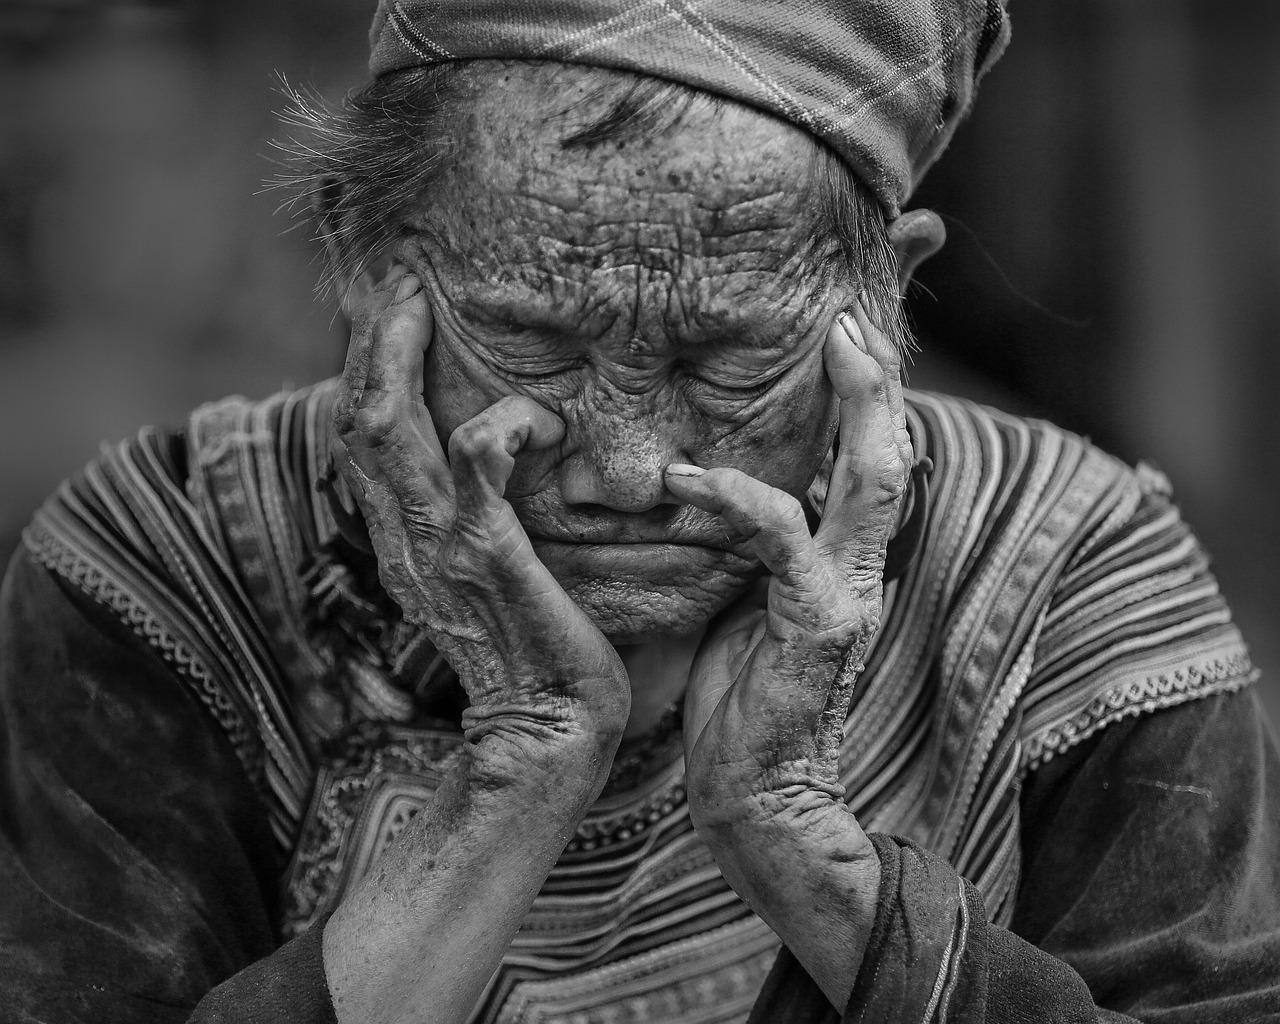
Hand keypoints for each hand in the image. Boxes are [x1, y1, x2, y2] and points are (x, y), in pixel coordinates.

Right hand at [332, 266, 629, 792]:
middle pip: (356, 415)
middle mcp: (404, 532)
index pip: (363, 434)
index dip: (365, 366)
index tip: (387, 308)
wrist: (549, 728)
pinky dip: (505, 423)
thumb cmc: (536, 645)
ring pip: (386, 425)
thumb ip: (475, 514)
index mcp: (404, 533)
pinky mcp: (486, 553)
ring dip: (397, 353)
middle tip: (396, 277)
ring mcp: (438, 541)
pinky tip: (540, 419)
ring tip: (420, 300)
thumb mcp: (488, 570)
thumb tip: (489, 460)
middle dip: (368, 338)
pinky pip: (477, 461)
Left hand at [663, 300, 910, 1006]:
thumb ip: (755, 535)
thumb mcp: (746, 592)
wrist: (754, 786)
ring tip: (834, 344)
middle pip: (891, 452)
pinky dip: (739, 498)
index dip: (866, 394)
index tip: (842, 329)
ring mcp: (846, 592)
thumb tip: (723, 474)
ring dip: (858, 407)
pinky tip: (686, 478)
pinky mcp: (814, 623)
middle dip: (882, 380)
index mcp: (841, 554)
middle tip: (854, 315)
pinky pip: (783, 539)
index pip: (863, 458)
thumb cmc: (741, 688)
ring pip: (874, 479)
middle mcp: (859, 565)